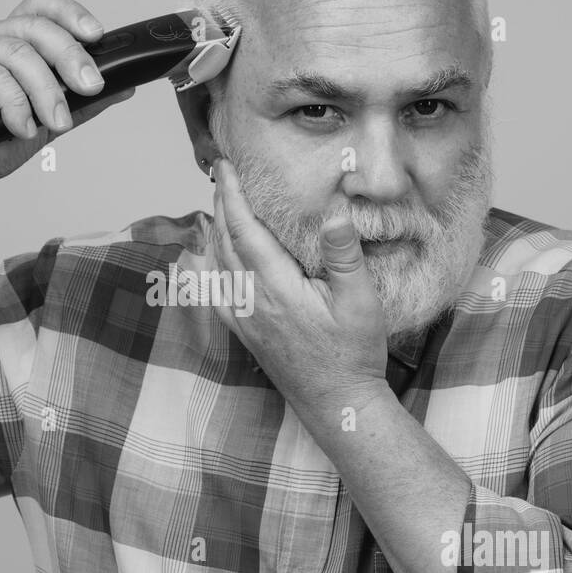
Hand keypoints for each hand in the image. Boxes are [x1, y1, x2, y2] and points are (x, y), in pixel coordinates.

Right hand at [0, 0, 135, 193]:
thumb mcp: (48, 121)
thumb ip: (83, 102)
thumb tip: (125, 86)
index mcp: (12, 40)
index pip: (42, 7)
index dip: (71, 12)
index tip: (97, 34)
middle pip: (37, 27)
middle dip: (72, 57)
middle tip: (91, 88)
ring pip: (19, 54)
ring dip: (46, 91)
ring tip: (56, 124)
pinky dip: (15, 105)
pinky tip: (21, 129)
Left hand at [208, 156, 389, 422]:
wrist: (337, 405)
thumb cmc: (352, 356)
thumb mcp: (360, 302)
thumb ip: (344, 256)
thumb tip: (334, 213)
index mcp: (276, 289)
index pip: (245, 230)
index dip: (232, 195)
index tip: (224, 167)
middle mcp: (251, 302)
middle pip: (224, 241)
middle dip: (221, 204)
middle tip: (222, 174)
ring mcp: (243, 319)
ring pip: (217, 263)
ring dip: (216, 229)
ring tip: (219, 203)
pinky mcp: (244, 332)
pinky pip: (216, 289)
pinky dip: (211, 263)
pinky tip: (211, 254)